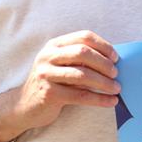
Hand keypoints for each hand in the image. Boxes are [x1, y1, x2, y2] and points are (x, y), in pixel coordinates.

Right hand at [0, 30, 120, 141]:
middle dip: (104, 64)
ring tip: (117, 89)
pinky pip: (81, 95)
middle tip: (116, 74)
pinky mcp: (49, 93)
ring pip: (82, 75)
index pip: (84, 37)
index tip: (116, 58)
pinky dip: (100, 99)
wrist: (24, 105)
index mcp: (54, 45)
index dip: (103, 46)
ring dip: (104, 83)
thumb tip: (114, 61)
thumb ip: (81, 59)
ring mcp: (46, 74)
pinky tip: (111, 101)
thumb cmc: (52, 83)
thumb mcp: (62, 65)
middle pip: (83, 53)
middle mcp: (48, 56)